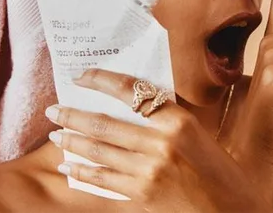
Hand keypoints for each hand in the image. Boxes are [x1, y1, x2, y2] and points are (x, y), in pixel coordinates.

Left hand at [45, 70, 272, 212]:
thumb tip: (128, 105)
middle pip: (105, 124)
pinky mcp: (143, 196)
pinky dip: (82, 173)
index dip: (101, 80)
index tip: (81, 76)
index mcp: (179, 120)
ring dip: (72, 142)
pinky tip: (68, 167)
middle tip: (53, 109)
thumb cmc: (219, 172)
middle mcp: (161, 143)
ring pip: (99, 152)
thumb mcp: (198, 134)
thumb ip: (166, 119)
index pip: (131, 90)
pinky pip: (104, 181)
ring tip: (55, 135)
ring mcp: (150, 171)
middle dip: (73, 115)